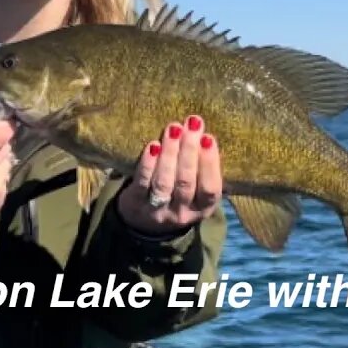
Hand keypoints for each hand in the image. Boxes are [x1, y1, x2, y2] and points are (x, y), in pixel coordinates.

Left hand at [117, 115, 222, 234]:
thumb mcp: (196, 191)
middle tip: (192, 125)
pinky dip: (148, 164)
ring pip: (165, 181)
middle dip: (189, 150)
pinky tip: (153, 146)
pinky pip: (143, 183)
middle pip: (186, 181)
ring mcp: (158, 210)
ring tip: (173, 129)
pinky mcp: (136, 203)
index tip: (208, 137)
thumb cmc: (177, 196)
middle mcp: (182, 212)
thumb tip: (203, 133)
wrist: (143, 223)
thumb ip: (202, 168)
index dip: (210, 163)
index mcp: (203, 209)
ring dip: (170, 153)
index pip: (210, 188)